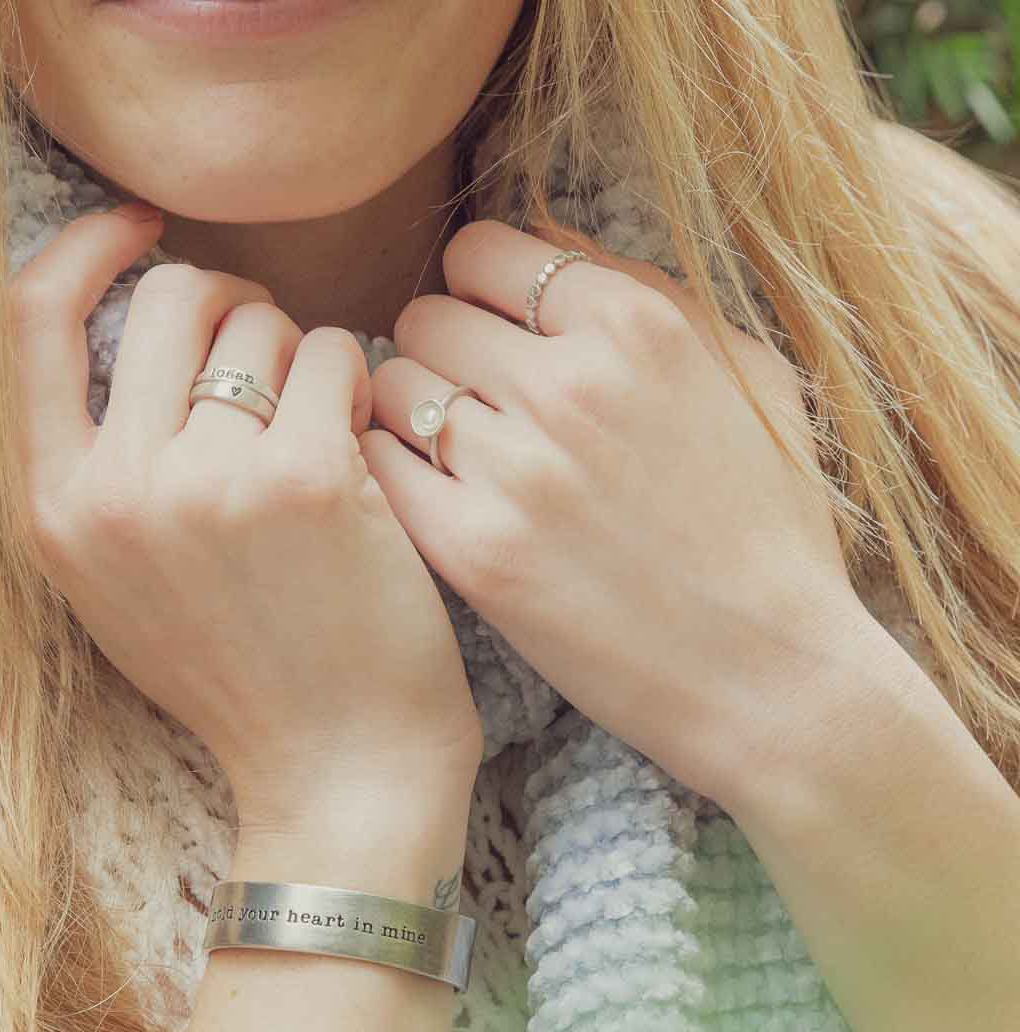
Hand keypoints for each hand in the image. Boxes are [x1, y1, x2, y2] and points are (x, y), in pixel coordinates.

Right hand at [8, 202, 482, 843]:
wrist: (336, 771)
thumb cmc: (248, 673)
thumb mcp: (125, 584)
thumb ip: (110, 467)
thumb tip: (149, 335)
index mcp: (54, 509)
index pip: (32, 321)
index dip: (87, 250)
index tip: (141, 226)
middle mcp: (115, 489)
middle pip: (169, 299)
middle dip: (234, 302)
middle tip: (277, 347)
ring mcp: (205, 482)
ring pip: (260, 322)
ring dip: (304, 354)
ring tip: (326, 429)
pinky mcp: (301, 480)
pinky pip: (333, 356)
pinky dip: (357, 382)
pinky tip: (368, 444)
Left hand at [361, 217, 865, 804]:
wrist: (766, 671)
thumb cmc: (767, 528)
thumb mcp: (751, 381)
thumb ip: (660, 297)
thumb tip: (557, 244)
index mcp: (637, 328)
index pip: (486, 252)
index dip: (477, 287)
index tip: (487, 324)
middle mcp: (568, 386)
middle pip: (426, 315)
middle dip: (441, 348)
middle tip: (468, 396)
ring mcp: (515, 470)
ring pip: (392, 386)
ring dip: (411, 410)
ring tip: (451, 449)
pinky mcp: (474, 551)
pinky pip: (379, 466)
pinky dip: (391, 470)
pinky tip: (429, 492)